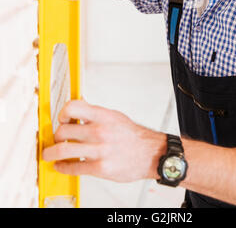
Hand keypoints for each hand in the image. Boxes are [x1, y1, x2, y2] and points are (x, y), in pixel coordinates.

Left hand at [42, 99, 166, 181]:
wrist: (150, 154)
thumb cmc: (132, 135)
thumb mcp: (114, 116)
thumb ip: (95, 112)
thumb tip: (79, 104)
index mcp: (102, 116)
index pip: (73, 107)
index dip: (62, 113)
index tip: (61, 119)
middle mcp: (99, 131)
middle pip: (63, 130)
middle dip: (56, 136)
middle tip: (57, 139)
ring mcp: (99, 150)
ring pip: (64, 150)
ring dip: (51, 153)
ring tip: (49, 154)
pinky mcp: (100, 168)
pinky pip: (73, 167)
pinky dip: (62, 167)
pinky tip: (61, 166)